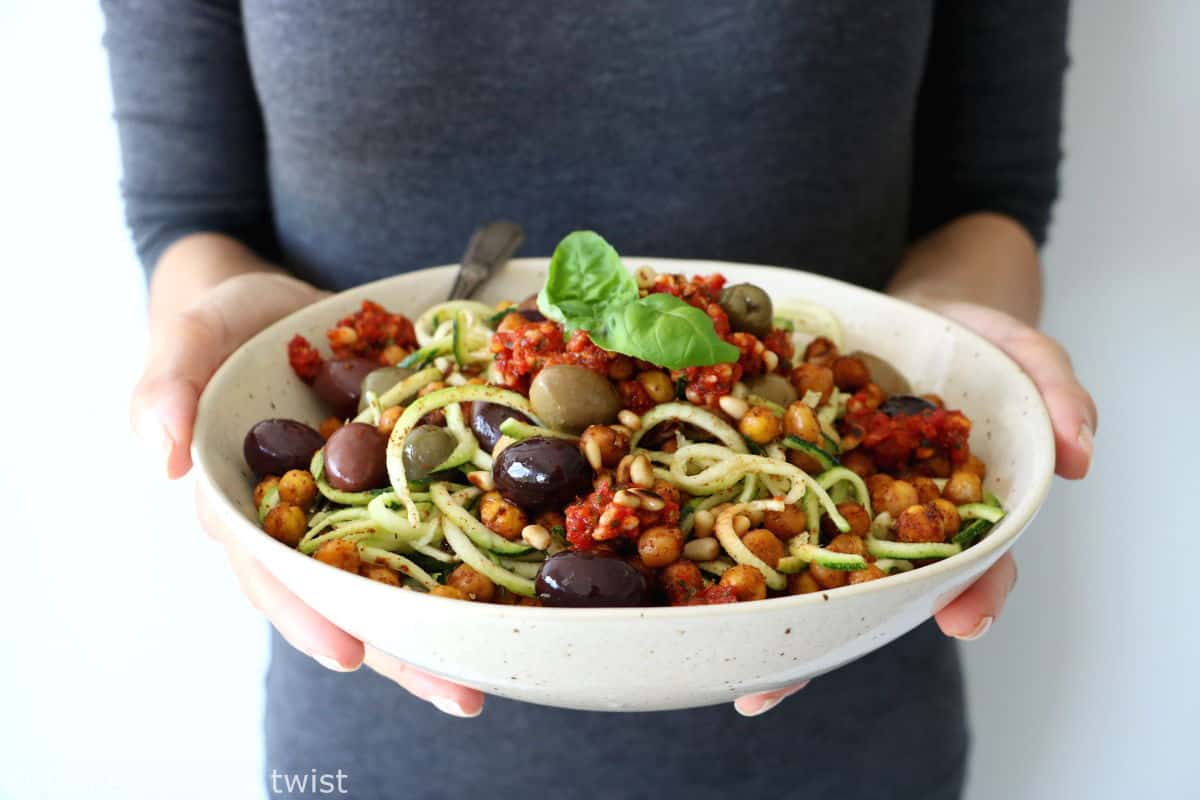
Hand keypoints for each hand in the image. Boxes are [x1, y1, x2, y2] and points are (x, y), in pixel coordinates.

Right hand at [133, 269, 483, 716]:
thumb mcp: (188, 339)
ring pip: (400, 573)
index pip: (272, 571)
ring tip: (501, 663)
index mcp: (247, 508)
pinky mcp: (404, 480)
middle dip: (400, 648)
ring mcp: (358, 506)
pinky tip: (523, 581)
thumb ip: (165, 387)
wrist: (274, 305)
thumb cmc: (221, 328)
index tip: (349, 651)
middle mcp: (306, 523)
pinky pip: (441, 516)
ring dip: (446, 621)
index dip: (306, 612)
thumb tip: (163, 458)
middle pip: (349, 595)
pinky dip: (477, 546)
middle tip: (458, 692)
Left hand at [734, 300, 1095, 716]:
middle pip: (870, 585)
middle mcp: (889, 516)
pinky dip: (724, 537)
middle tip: (785, 687)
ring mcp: (834, 496)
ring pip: (804, 562)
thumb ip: (1055, 394)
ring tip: (738, 673)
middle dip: (835, 633)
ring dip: (770, 616)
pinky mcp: (785, 464)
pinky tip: (692, 578)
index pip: (970, 560)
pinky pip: (756, 503)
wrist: (914, 316)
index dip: (971, 590)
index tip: (962, 618)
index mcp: (952, 506)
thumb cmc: (975, 347)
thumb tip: (1079, 452)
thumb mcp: (1025, 358)